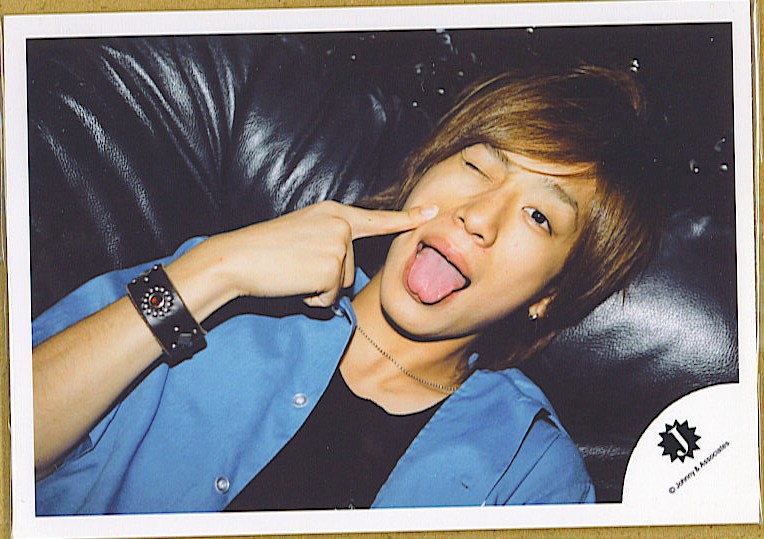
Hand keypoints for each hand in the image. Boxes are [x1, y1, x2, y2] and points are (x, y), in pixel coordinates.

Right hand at [213, 201, 438, 306]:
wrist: (236, 258)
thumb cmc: (262, 251)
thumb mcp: (301, 235)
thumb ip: (328, 242)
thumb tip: (341, 270)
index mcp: (332, 213)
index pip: (375, 219)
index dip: (407, 218)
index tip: (432, 213)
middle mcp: (340, 224)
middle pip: (351, 269)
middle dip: (326, 279)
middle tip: (295, 267)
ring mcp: (337, 244)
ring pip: (340, 285)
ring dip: (317, 289)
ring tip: (292, 273)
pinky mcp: (331, 267)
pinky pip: (328, 299)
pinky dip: (310, 300)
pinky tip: (292, 283)